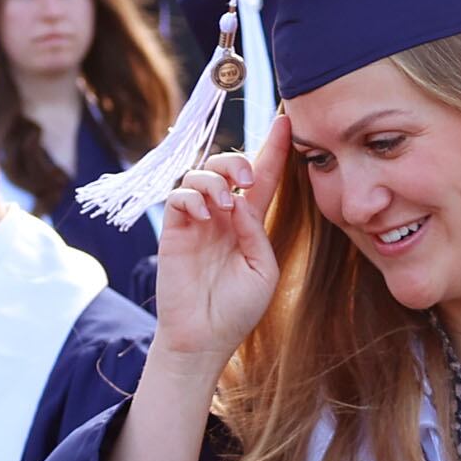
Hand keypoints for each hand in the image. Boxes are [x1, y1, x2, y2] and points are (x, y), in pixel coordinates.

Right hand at [149, 121, 284, 370]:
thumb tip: (239, 199)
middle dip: (236, 160)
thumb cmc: (238, 309)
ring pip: (199, 174)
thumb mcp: (263, 269)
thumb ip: (255, 231)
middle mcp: (222, 216)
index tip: (286, 122)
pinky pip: (178, 196)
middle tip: (244, 176)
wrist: (204, 338)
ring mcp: (197, 221)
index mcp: (249, 224)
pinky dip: (192, 196)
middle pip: (227, 167)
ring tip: (224, 202)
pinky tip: (206, 213)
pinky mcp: (174, 231)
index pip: (263, 178)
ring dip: (214, 178)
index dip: (273, 150)